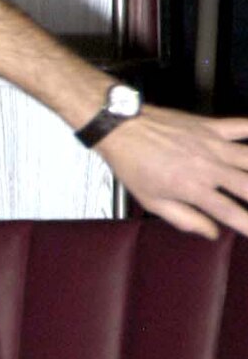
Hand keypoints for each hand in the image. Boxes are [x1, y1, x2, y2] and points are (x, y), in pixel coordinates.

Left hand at [99, 106, 247, 238]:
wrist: (122, 129)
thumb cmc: (134, 165)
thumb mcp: (153, 202)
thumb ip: (186, 219)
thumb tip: (211, 232)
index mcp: (193, 189)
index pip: (229, 212)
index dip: (247, 224)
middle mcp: (208, 167)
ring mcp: (212, 144)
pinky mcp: (211, 126)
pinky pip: (243, 126)